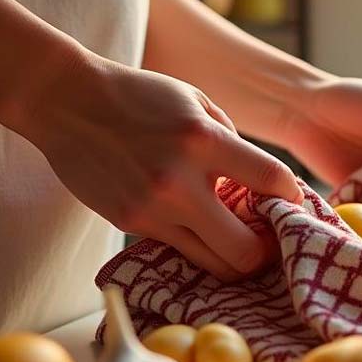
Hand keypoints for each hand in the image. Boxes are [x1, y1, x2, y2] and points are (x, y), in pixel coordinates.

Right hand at [23, 53, 302, 279]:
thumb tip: (261, 182)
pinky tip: (202, 231)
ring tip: (239, 241)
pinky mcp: (131, 224)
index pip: (272, 180)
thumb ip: (232, 140)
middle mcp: (180, 182)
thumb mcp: (196, 101)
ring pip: (214, 264)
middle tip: (269, 239)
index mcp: (204, 139)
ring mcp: (152, 209)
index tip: (293, 200)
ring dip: (234, 258)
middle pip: (246, 251)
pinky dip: (198, 246)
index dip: (293, 195)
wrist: (68, 103)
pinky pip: (180, 251)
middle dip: (266, 251)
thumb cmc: (140, 97)